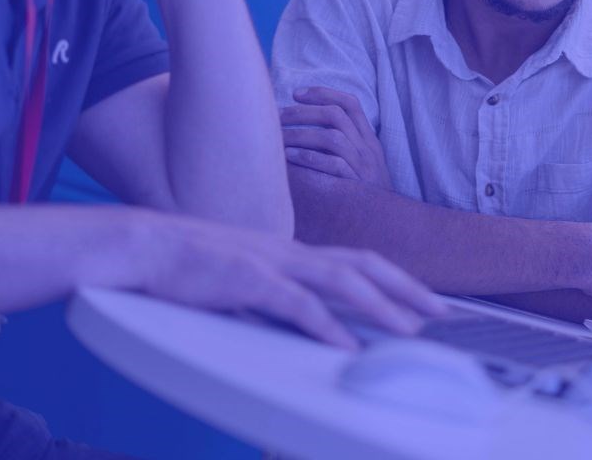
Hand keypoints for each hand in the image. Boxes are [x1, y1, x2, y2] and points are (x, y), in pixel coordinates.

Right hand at [130, 211, 446, 347]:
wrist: (149, 246)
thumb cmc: (194, 265)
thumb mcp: (246, 276)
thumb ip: (278, 293)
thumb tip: (308, 319)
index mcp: (292, 251)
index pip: (358, 259)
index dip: (396, 278)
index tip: (426, 299)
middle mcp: (291, 251)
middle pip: (363, 263)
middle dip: (407, 288)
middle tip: (442, 313)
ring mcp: (272, 262)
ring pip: (341, 279)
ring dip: (381, 306)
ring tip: (411, 331)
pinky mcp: (249, 278)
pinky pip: (297, 303)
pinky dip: (327, 324)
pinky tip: (347, 344)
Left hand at [280, 87, 392, 188]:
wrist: (387, 223)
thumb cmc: (364, 191)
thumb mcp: (361, 161)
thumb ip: (342, 142)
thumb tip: (304, 125)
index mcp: (368, 138)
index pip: (350, 103)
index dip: (323, 93)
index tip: (296, 93)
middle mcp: (367, 148)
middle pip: (336, 116)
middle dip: (304, 112)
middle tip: (277, 116)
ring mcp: (363, 166)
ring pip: (333, 138)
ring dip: (301, 134)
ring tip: (278, 137)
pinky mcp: (356, 186)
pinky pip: (332, 165)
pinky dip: (309, 158)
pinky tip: (289, 156)